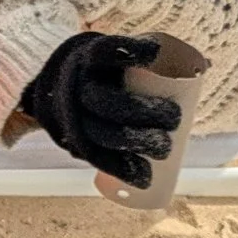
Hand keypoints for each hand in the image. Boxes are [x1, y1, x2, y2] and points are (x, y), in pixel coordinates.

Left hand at [17, 31, 184, 187]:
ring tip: (175, 118)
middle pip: (106, 130)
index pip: (97, 154)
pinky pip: (107, 52)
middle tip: (168, 145)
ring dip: (144, 112)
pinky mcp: (90, 52)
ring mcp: (82, 79)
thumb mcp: (95, 126)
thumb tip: (157, 185)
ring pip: (108, 101)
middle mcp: (74, 106)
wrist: (63, 65)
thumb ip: (119, 149)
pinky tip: (155, 55)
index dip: (121, 170)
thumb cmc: (91, 106)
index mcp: (75, 129)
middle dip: (140, 142)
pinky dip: (132, 53)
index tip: (148, 179)